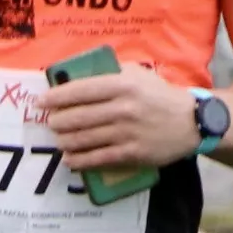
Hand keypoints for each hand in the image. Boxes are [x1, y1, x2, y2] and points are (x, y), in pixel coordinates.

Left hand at [42, 61, 195, 171]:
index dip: (56, 97)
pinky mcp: (132, 153)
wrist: (192, 121)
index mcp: (122, 85)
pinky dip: (78, 160)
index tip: (41, 102)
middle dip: (57, 122)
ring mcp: (127, 133)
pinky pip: (98, 159)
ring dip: (64, 141)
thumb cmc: (160, 95)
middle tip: (51, 123)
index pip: (80, 90)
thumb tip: (79, 77)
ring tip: (58, 140)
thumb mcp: (139, 74)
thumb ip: (111, 72)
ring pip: (83, 139)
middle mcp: (123, 108)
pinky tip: (69, 159)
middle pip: (77, 117)